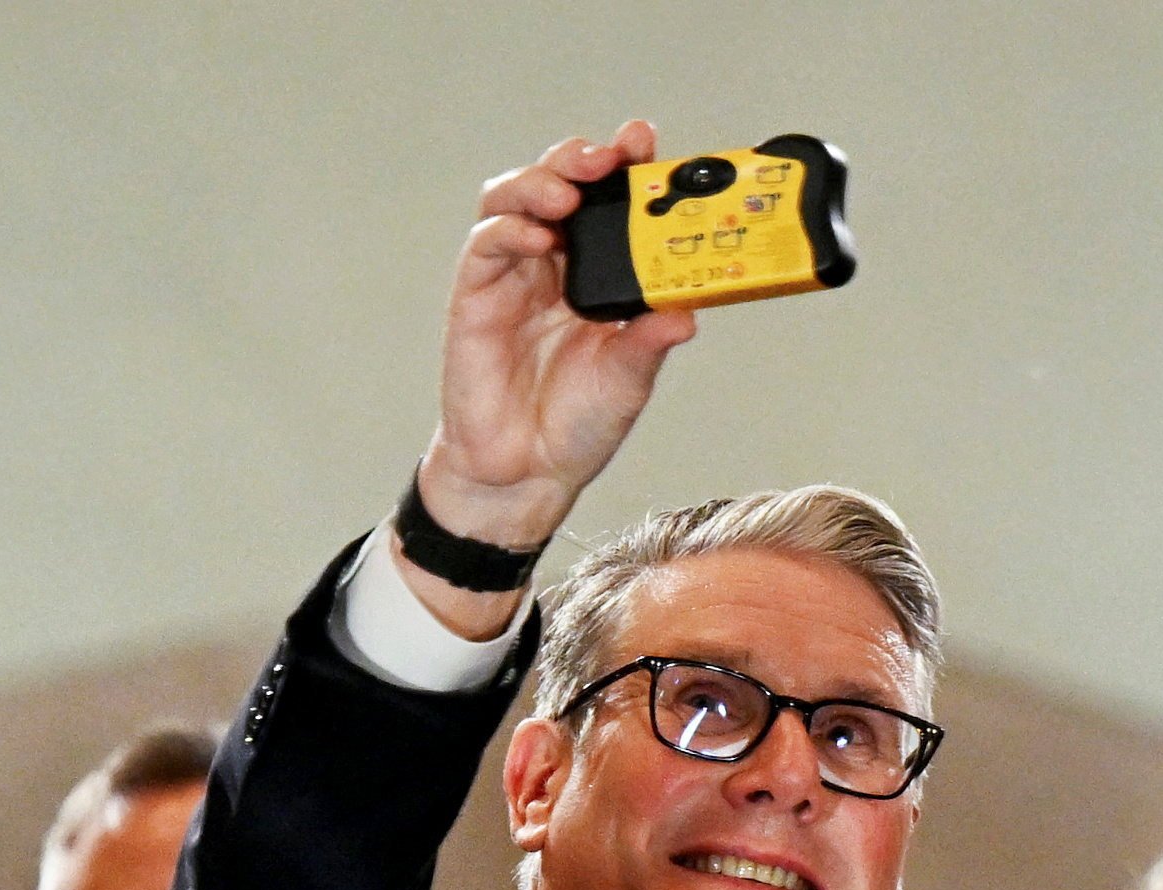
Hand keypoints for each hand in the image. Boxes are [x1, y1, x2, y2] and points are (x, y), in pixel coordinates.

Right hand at [417, 120, 698, 552]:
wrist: (527, 472)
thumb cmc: (577, 423)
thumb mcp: (630, 379)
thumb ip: (650, 340)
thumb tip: (687, 312)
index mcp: (596, 275)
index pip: (608, 204)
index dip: (624, 167)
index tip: (645, 143)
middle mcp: (553, 266)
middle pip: (557, 184)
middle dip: (580, 159)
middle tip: (607, 157)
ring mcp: (511, 277)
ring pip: (512, 200)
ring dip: (539, 183)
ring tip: (568, 191)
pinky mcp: (475, 297)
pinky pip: (486, 245)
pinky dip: (508, 229)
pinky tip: (536, 235)